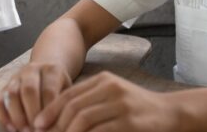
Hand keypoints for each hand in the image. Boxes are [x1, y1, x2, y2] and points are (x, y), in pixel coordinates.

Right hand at [0, 62, 72, 130]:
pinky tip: (12, 129)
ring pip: (11, 94)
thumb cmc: (60, 88)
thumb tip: (58, 126)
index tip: (48, 127)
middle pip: (29, 90)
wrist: (46, 73)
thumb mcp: (67, 91)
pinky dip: (2, 116)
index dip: (47, 110)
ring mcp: (16, 78)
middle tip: (36, 131)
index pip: (48, 90)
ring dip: (17, 116)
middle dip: (32, 114)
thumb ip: (62, 105)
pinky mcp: (4, 87)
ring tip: (25, 131)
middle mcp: (32, 70)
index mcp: (52, 70)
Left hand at [33, 71, 182, 131]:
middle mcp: (110, 88)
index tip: (37, 125)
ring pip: (83, 120)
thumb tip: (57, 118)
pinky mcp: (129, 122)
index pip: (69, 95)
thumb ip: (89, 102)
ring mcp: (120, 104)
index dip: (50, 111)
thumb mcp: (111, 96)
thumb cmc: (136, 108)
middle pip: (73, 107)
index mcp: (103, 80)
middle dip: (55, 125)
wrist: (170, 113)